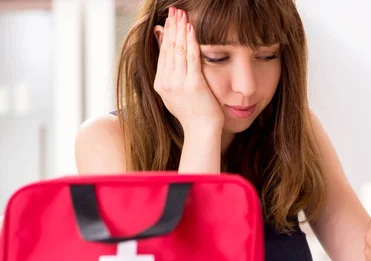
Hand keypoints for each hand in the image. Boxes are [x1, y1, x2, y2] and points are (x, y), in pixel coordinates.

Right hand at [153, 7, 223, 133]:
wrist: (201, 131)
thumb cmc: (194, 114)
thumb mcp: (176, 93)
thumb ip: (171, 74)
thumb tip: (168, 59)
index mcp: (161, 84)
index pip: (162, 53)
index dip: (166, 34)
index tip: (169, 19)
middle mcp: (166, 82)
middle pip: (168, 47)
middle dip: (172, 26)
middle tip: (174, 10)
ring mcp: (178, 84)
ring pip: (177, 49)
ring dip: (180, 29)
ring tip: (182, 14)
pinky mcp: (193, 84)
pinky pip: (191, 57)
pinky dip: (191, 41)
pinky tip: (192, 28)